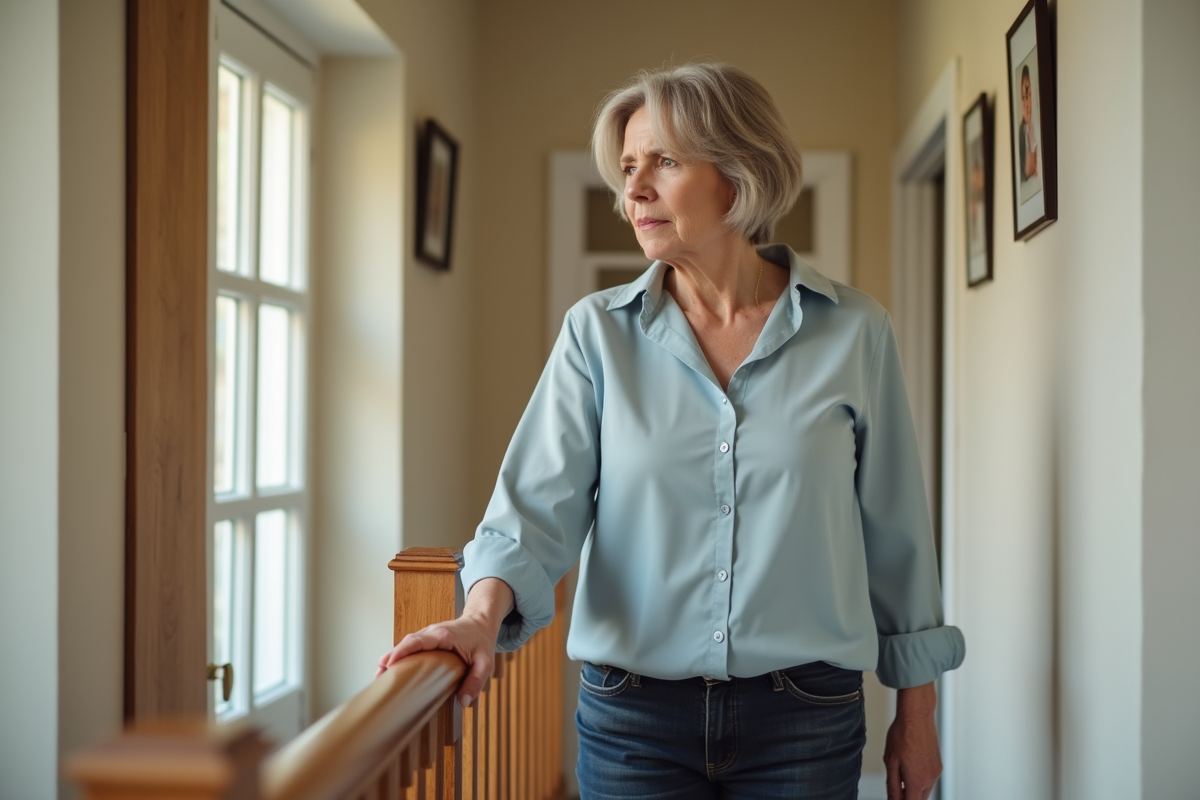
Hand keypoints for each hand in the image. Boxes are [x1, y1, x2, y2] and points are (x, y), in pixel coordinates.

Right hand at [374, 577, 514, 707]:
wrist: (481, 622)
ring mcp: (426, 636)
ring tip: (378, 678)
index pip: (418, 641)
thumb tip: (464, 702)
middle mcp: (431, 633)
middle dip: (391, 659)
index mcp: (444, 635)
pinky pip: (409, 648)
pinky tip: (390, 672)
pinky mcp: (425, 640)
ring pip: (405, 645)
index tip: (389, 662)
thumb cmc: (482, 641)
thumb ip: (476, 680)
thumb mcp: (485, 662)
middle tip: (378, 678)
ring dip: (392, 659)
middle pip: (406, 644)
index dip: (402, 651)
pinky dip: (398, 658)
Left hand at [883, 682, 941, 799]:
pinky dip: (920, 779)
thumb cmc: (902, 734)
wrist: (917, 716)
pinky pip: (929, 779)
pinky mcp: (938, 764)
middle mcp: (930, 778)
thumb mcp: (890, 762)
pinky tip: (910, 767)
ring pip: (925, 790)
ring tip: (900, 774)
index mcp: (917, 781)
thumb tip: (893, 799)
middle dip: (907, 796)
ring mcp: (936, 772)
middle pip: (919, 799)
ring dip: (914, 788)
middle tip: (895, 788)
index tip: (894, 797)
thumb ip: (892, 786)